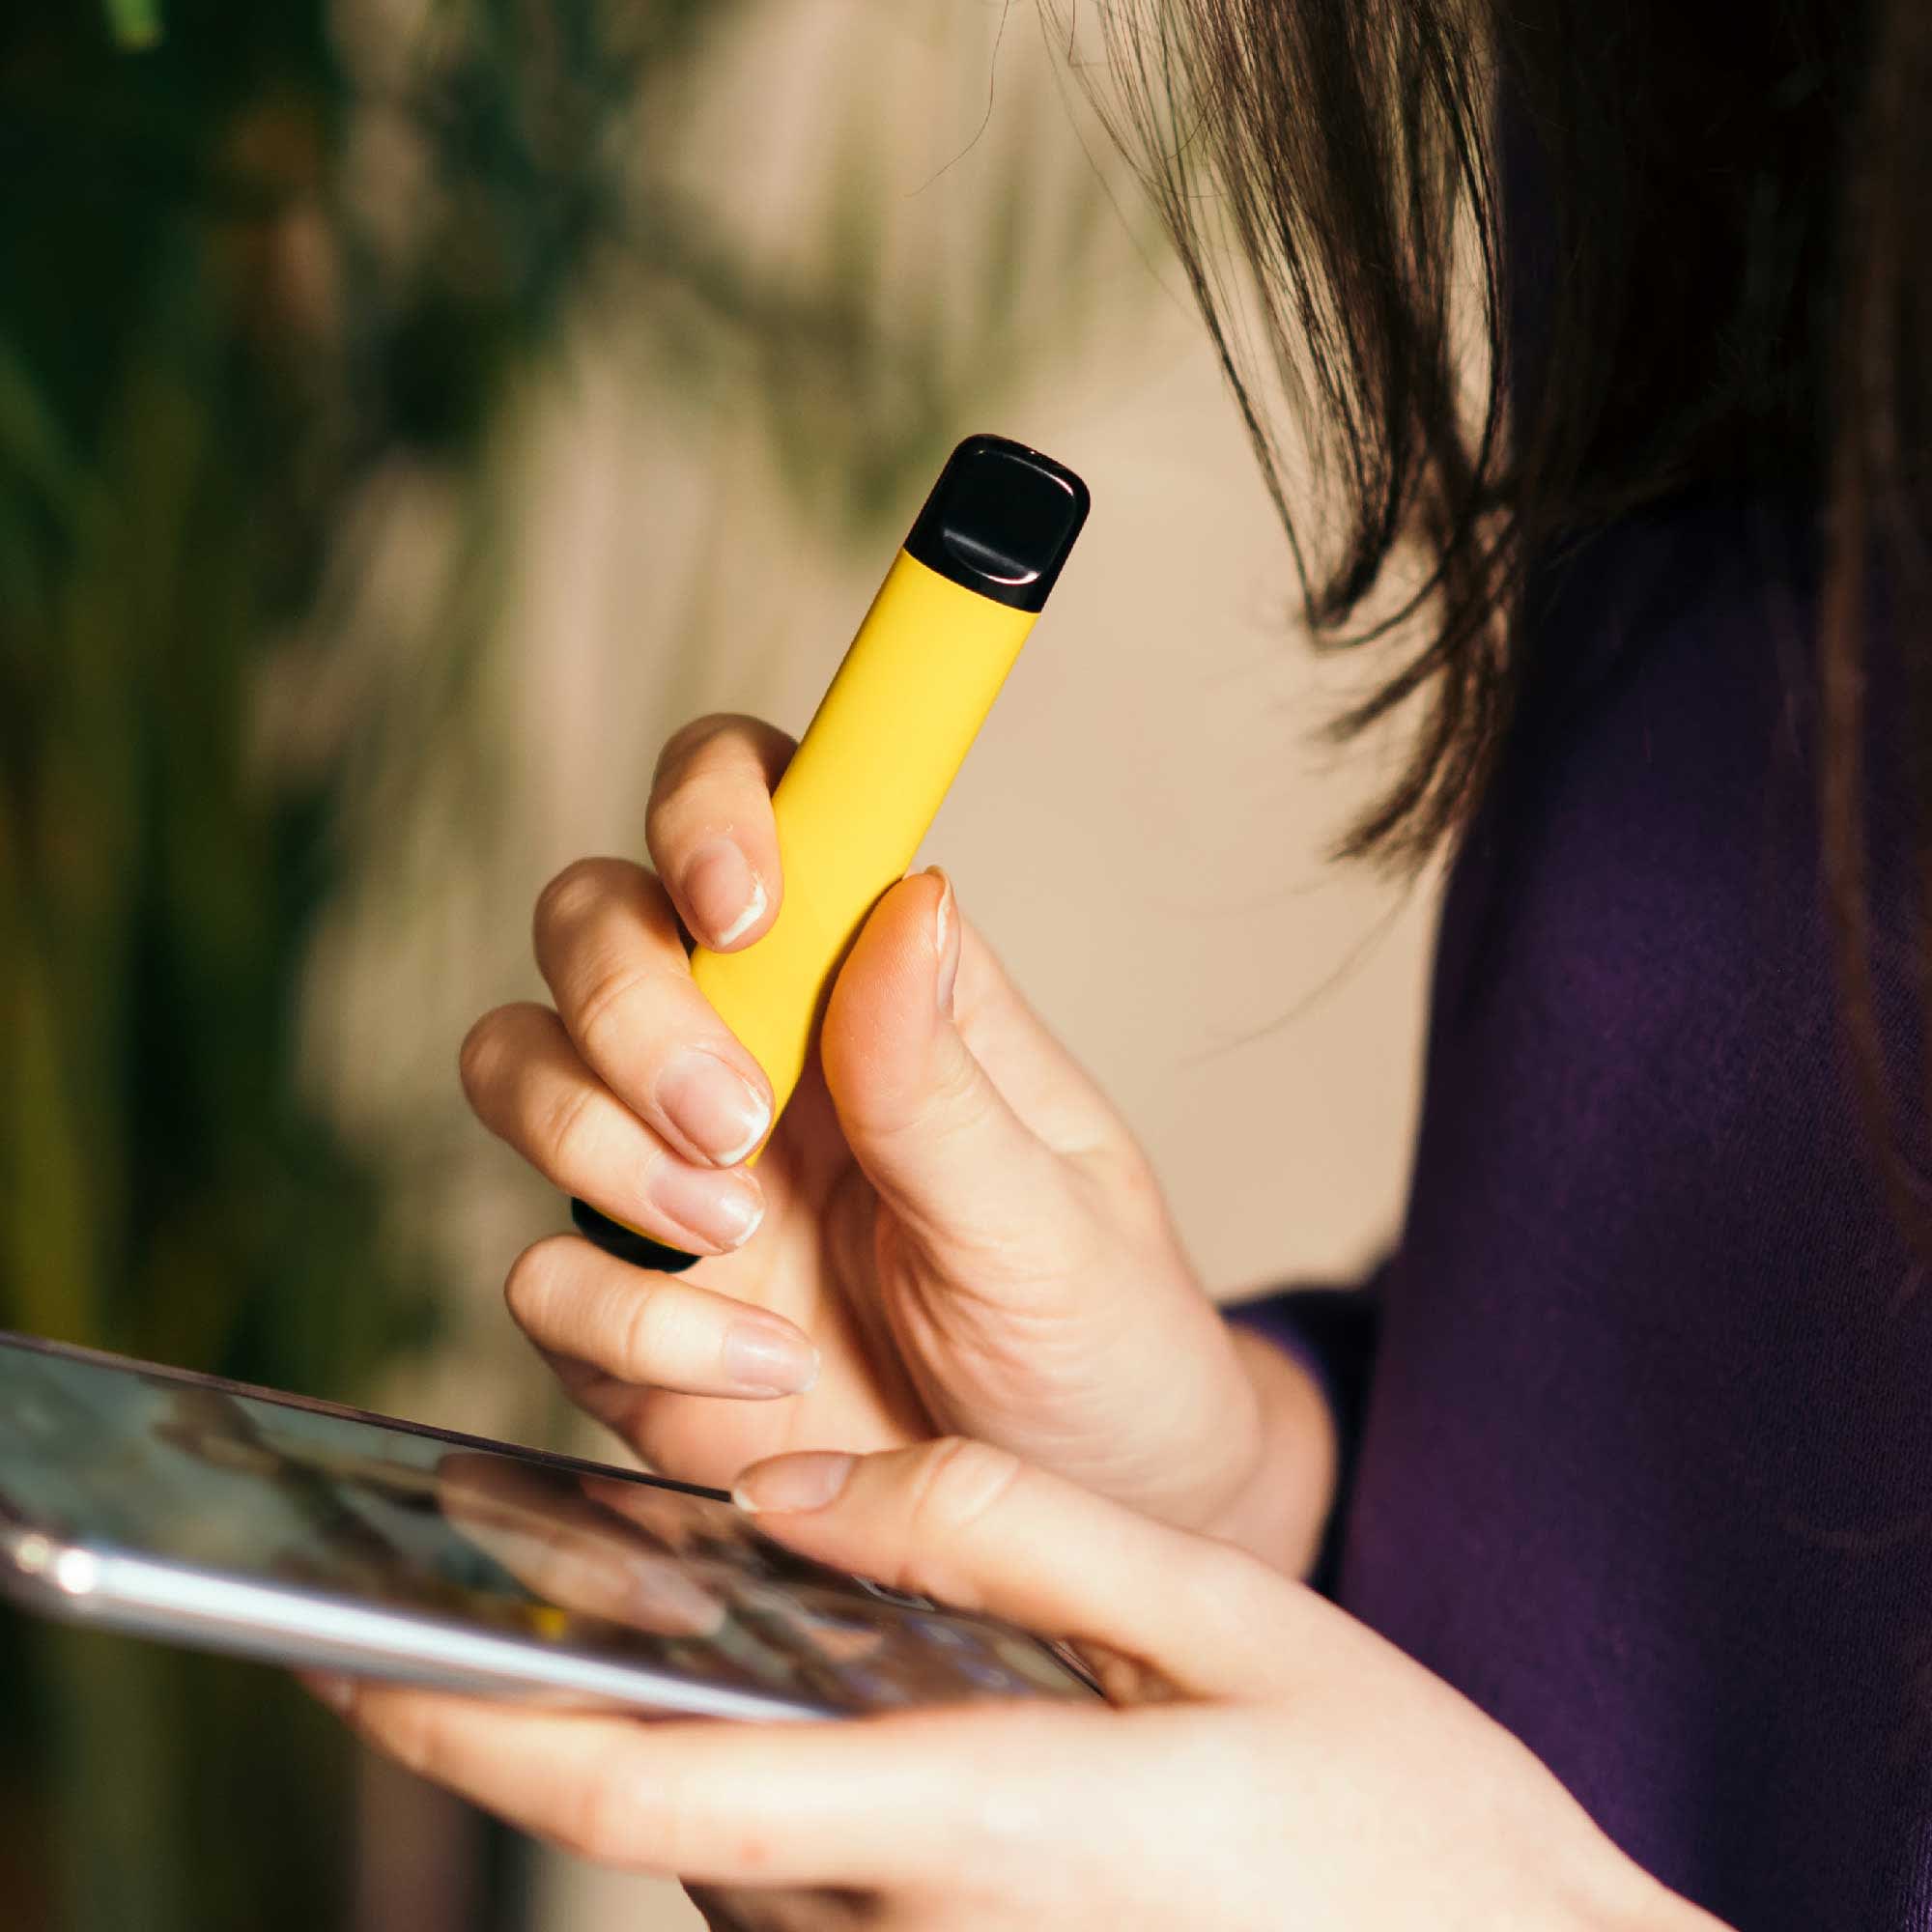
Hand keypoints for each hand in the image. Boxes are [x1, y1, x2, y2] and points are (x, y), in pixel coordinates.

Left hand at [318, 1437, 1723, 1931]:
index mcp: (987, 1824)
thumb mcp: (1224, 1618)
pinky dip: (755, 1801)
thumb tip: (800, 1486)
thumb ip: (1005, 1532)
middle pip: (665, 1836)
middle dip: (534, 1738)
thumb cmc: (1399, 1809)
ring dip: (656, 1754)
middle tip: (444, 1618)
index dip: (478, 1738)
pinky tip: (791, 1699)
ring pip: (732, 1869)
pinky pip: (814, 1899)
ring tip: (631, 1611)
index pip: (661, 1792)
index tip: (350, 1663)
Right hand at [458, 714, 1332, 1566]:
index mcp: (875, 990)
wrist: (1084, 1528)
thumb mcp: (1052, 1222)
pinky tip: (763, 1373)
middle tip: (736, 1121)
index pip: (762, 811)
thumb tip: (908, 895)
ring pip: (516, 1064)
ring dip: (596, 1141)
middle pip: (594, 921)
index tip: (742, 902)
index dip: (712, 808)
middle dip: (630, 1005)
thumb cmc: (1099, 1343)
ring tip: (736, 1236)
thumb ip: (945, 1082)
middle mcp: (756, 1057)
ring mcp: (677, 1181)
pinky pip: (539, 1276)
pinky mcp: (633, 1317)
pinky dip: (626, 1322)